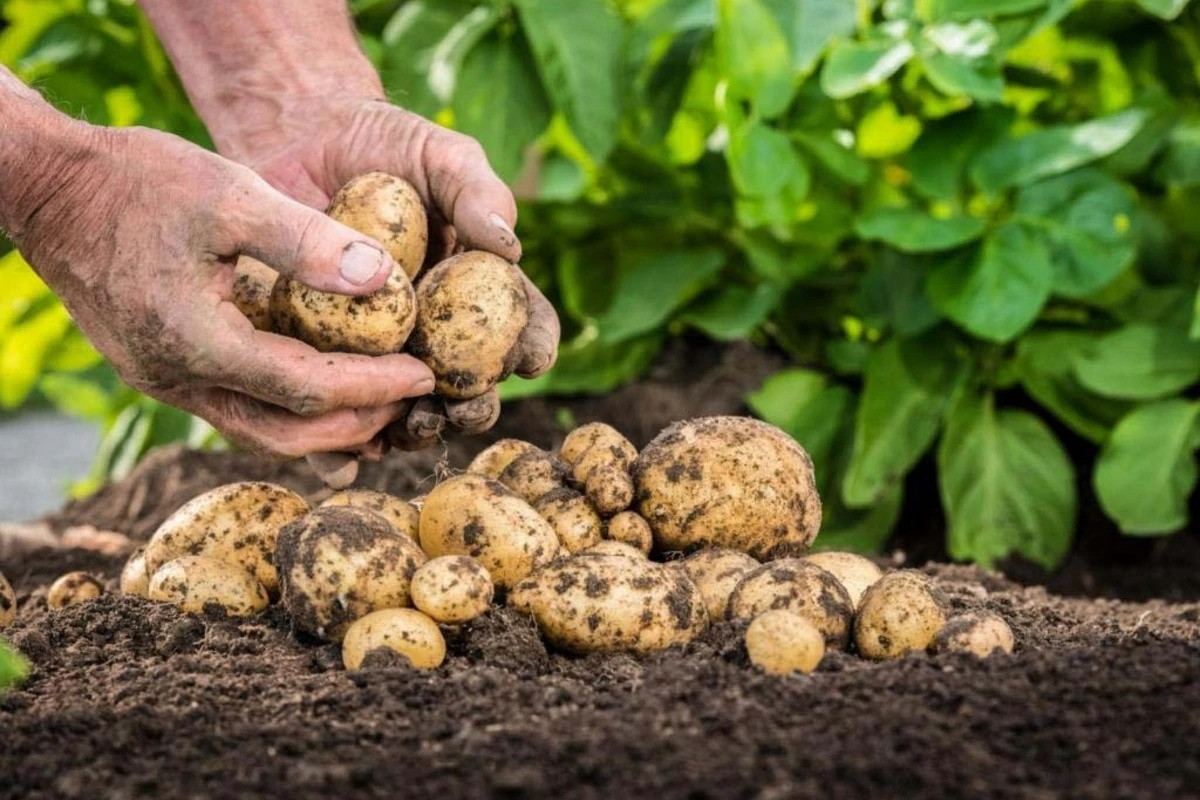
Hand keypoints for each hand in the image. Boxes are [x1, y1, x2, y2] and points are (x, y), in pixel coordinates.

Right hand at [9, 118, 435, 457]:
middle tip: (411, 399)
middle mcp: (176, 379)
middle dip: (357, 422)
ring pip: (260, 431)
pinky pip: (237, 408)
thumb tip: (384, 280)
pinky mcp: (160, 369)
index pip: (309, 389)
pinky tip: (325, 390)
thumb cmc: (137, 180)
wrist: (48, 187)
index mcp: (196, 343)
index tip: (427, 376)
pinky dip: (289, 408)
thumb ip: (306, 240)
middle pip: (287, 433)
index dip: (375, 387)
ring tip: (381, 405)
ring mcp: (163, 380)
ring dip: (325, 426)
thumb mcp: (229, 193)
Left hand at [219, 95, 559, 481]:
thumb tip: (508, 247)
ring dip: (414, 429)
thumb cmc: (386, 144)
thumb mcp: (442, 154)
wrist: (299, 140)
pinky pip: (338, 409)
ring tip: (407, 426)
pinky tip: (343, 453)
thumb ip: (478, 193)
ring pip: (408, 410)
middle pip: (469, 386)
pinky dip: (342, 442)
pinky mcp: (324, 357)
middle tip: (463, 404)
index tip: (528, 358)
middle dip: (473, 406)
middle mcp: (438, 330)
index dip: (532, 348)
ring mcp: (381, 349)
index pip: (523, 328)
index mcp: (480, 291)